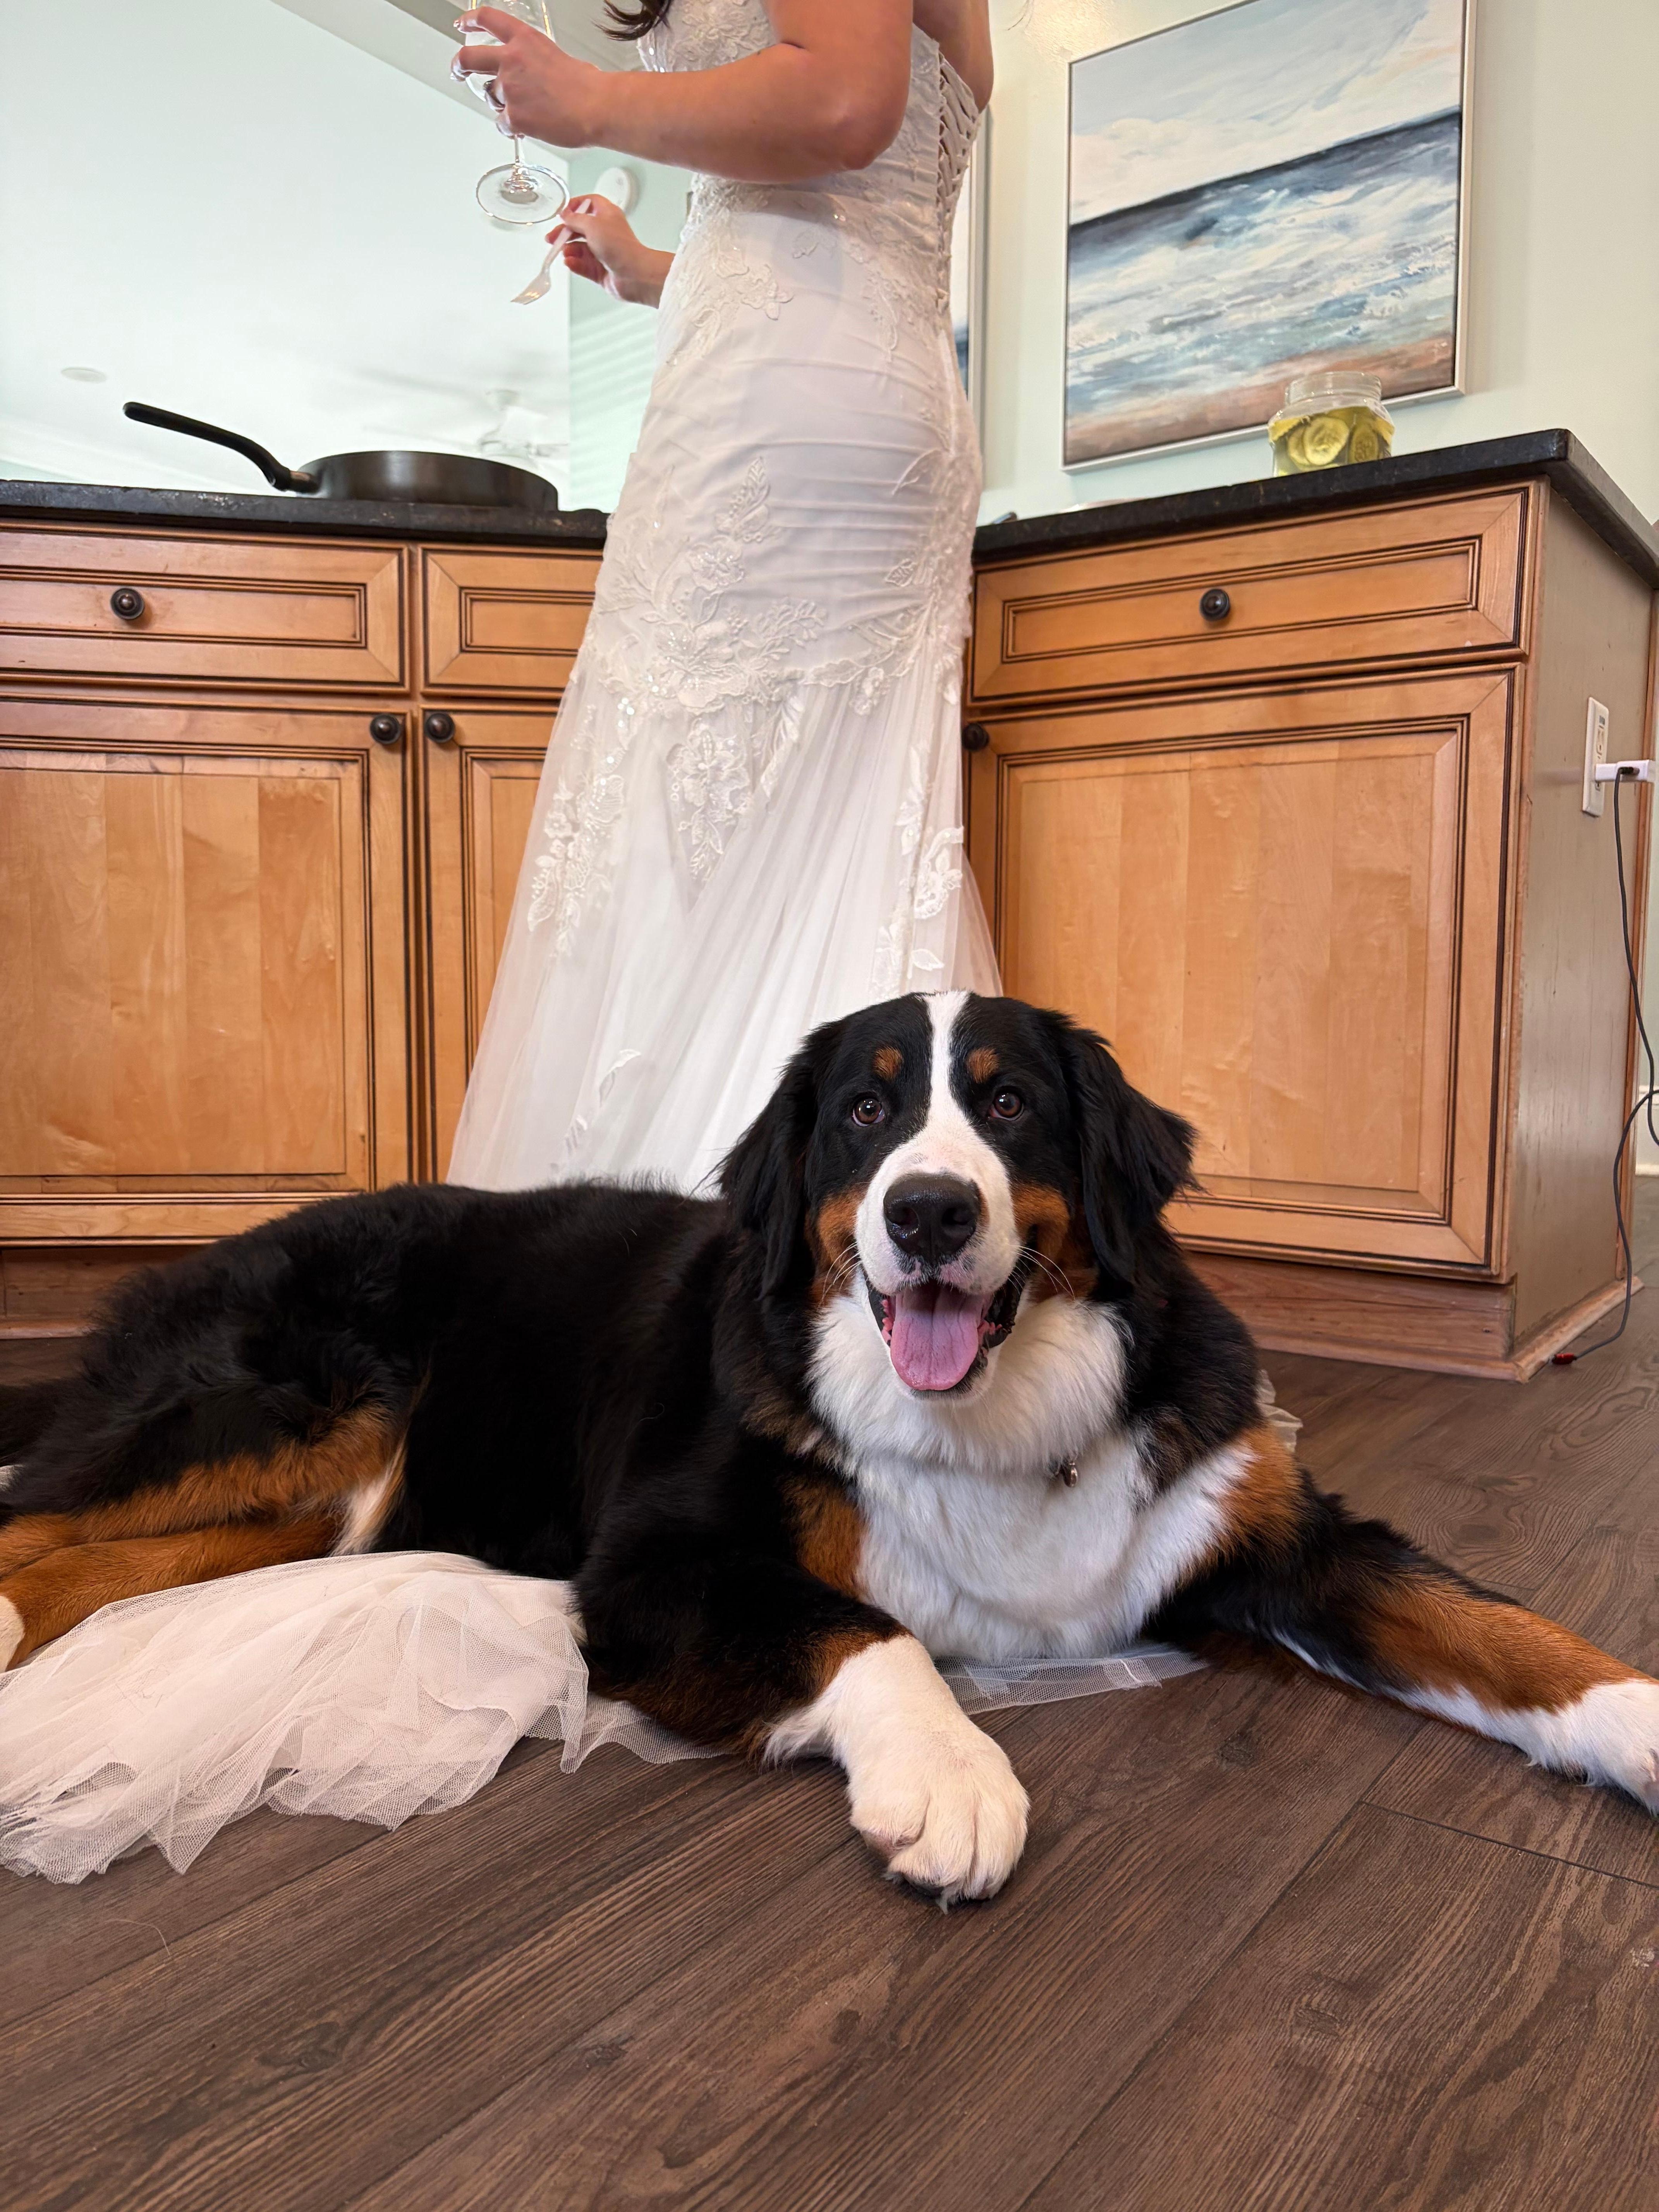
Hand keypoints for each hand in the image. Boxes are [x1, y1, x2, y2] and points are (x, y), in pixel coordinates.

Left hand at [452, 8, 607, 146]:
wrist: (596, 107)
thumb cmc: (586, 85)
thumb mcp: (557, 57)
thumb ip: (536, 62)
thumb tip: (534, 76)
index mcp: (524, 40)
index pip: (488, 20)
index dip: (471, 21)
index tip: (463, 24)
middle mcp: (511, 61)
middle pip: (469, 58)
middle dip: (459, 66)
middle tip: (457, 71)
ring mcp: (509, 89)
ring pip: (491, 96)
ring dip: (503, 103)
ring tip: (528, 109)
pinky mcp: (514, 117)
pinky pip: (503, 125)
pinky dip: (512, 128)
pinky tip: (528, 127)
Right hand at [545, 196, 674, 307]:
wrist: (634, 275)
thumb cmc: (619, 246)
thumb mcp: (592, 224)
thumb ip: (575, 219)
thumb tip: (565, 215)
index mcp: (607, 215)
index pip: (589, 203)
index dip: (575, 205)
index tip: (562, 212)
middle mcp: (605, 232)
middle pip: (580, 228)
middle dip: (564, 233)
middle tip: (551, 238)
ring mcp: (603, 252)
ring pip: (580, 248)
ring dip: (569, 250)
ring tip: (565, 253)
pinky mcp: (601, 270)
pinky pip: (583, 265)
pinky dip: (575, 264)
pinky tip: (570, 263)